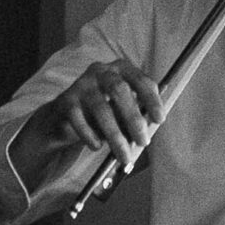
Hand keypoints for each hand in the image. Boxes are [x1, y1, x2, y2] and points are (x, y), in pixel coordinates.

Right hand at [15, 58, 163, 185]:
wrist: (65, 116)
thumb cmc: (104, 111)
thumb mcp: (123, 109)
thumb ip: (136, 114)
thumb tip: (147, 130)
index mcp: (121, 69)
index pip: (141, 80)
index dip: (152, 100)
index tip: (159, 120)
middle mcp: (101, 72)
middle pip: (120, 90)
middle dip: (134, 118)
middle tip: (143, 141)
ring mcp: (81, 85)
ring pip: (101, 108)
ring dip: (115, 135)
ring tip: (124, 155)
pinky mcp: (65, 101)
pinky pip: (79, 119)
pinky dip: (90, 135)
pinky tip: (97, 146)